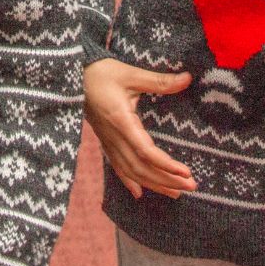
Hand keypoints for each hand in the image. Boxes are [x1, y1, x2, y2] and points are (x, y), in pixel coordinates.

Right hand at [83, 58, 195, 198]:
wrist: (73, 76)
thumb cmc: (101, 72)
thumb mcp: (132, 74)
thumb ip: (159, 81)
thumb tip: (188, 78)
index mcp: (121, 121)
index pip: (145, 151)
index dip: (165, 165)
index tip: (186, 173)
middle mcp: (113, 136)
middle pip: (140, 167)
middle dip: (166, 180)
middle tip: (191, 187)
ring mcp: (107, 141)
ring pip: (130, 171)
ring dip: (154, 184)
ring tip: (176, 193)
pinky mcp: (104, 141)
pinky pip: (117, 166)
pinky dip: (129, 181)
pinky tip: (139, 193)